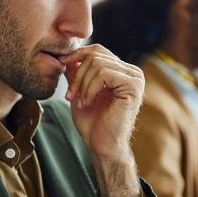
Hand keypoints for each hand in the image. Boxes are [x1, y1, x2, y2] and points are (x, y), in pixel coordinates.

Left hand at [61, 44, 143, 161]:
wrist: (102, 146)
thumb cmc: (92, 123)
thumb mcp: (79, 91)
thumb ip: (76, 72)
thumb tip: (66, 55)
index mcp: (122, 71)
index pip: (98, 50)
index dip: (77, 55)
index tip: (62, 65)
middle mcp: (132, 72)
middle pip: (96, 55)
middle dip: (77, 75)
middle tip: (70, 96)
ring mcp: (135, 78)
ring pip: (98, 64)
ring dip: (82, 84)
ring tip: (80, 102)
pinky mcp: (133, 86)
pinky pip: (104, 74)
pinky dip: (90, 88)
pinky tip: (87, 102)